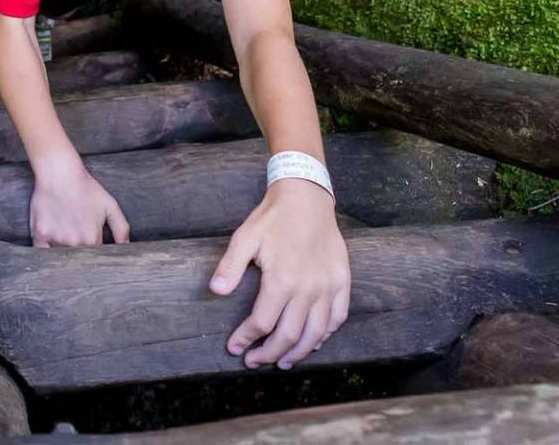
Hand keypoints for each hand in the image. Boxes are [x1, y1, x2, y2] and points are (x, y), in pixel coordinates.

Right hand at [28, 153, 129, 247]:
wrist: (60, 173)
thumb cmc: (85, 187)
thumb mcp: (110, 206)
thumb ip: (121, 229)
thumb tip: (126, 247)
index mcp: (91, 239)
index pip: (94, 257)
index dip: (93, 253)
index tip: (90, 245)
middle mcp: (74, 243)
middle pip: (76, 259)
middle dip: (78, 254)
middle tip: (76, 236)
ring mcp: (55, 239)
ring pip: (60, 256)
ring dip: (62, 251)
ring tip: (64, 232)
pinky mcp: (39, 234)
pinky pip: (42, 251)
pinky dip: (45, 250)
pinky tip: (50, 239)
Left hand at [208, 178, 349, 369]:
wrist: (307, 196)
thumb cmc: (273, 218)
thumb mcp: (244, 237)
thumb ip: (230, 267)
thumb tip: (216, 291)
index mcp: (281, 280)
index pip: (262, 323)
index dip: (246, 340)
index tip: (234, 348)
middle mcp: (307, 289)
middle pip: (289, 336)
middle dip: (269, 354)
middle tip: (255, 362)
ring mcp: (328, 287)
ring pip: (315, 333)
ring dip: (298, 353)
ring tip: (283, 362)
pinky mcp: (342, 281)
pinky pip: (338, 317)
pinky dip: (326, 335)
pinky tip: (314, 341)